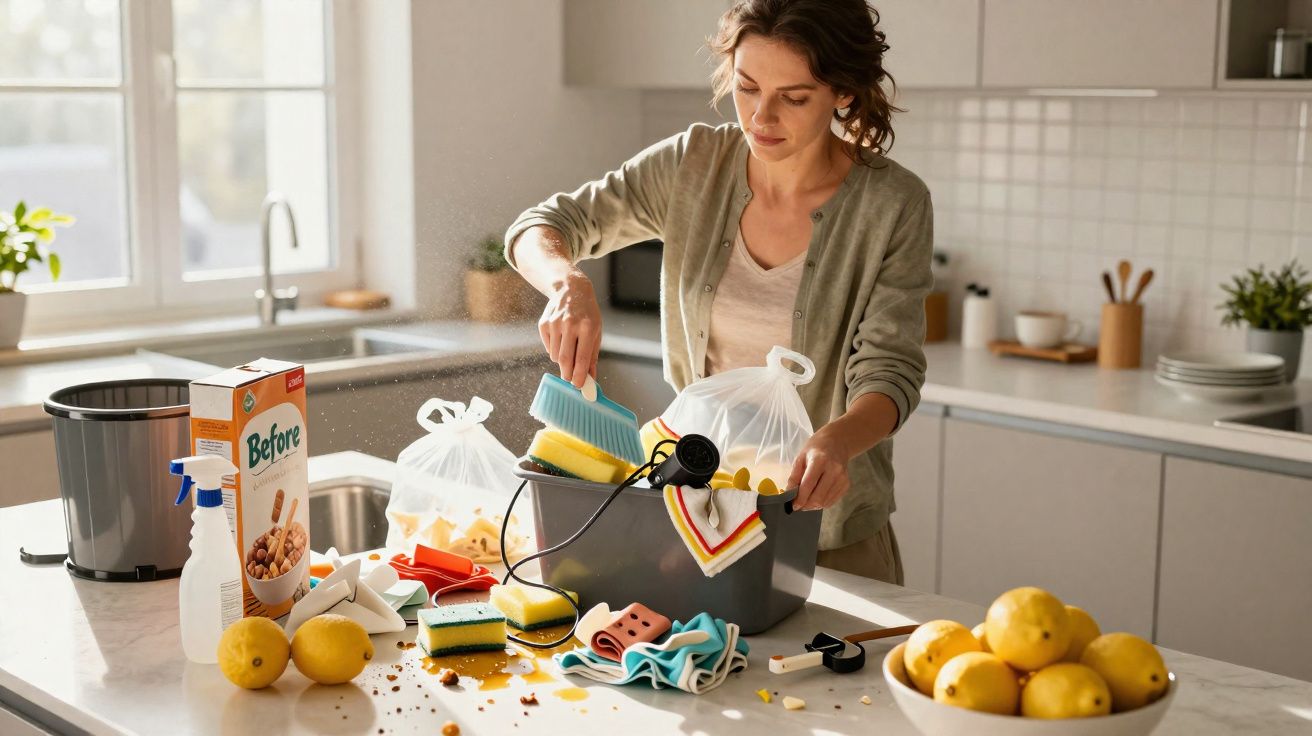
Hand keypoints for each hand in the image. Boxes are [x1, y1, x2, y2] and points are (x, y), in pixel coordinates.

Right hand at [539, 272, 601, 387]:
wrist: (571, 289)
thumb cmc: (587, 314)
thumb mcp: (596, 332)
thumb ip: (592, 356)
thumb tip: (590, 379)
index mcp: (588, 327)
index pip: (582, 358)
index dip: (580, 376)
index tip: (579, 386)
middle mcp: (570, 324)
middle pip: (565, 359)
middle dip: (567, 374)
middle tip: (570, 379)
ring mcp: (555, 323)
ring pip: (555, 355)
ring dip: (562, 361)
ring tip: (569, 352)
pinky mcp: (544, 323)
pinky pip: (548, 347)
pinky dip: (554, 350)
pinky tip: (561, 340)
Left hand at [787, 430, 852, 510]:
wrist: (837, 442)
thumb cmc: (816, 448)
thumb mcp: (800, 457)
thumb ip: (794, 477)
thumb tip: (789, 494)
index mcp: (820, 460)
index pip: (808, 485)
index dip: (800, 498)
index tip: (793, 505)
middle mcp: (834, 470)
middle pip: (818, 497)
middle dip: (806, 505)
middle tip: (799, 505)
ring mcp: (842, 478)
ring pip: (825, 502)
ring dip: (814, 506)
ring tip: (807, 500)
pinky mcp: (846, 484)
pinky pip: (832, 501)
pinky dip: (822, 503)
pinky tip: (817, 496)